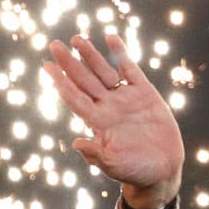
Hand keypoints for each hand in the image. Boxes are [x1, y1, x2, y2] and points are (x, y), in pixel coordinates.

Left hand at [41, 31, 185, 202]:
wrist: (162, 170)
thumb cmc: (135, 171)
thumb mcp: (114, 165)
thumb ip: (96, 155)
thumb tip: (76, 144)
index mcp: (98, 122)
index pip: (75, 97)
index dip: (61, 82)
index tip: (46, 66)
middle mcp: (108, 107)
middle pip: (84, 80)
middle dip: (69, 63)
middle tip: (54, 45)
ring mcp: (125, 99)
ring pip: (103, 71)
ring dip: (90, 55)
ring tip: (76, 39)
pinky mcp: (145, 93)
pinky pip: (130, 69)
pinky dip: (120, 53)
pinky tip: (110, 37)